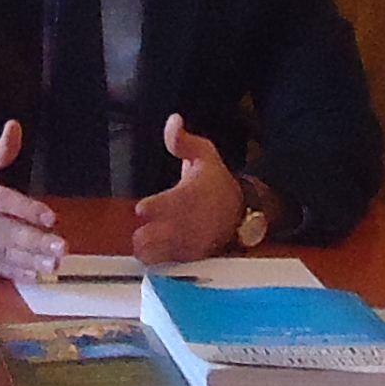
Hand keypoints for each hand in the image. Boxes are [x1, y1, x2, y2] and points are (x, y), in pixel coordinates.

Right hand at [0, 122, 64, 280]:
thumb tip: (15, 127)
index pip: (0, 200)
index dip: (24, 209)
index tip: (50, 217)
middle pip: (1, 231)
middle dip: (32, 241)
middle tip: (61, 248)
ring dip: (26, 260)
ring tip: (53, 265)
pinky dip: (10, 272)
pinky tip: (33, 275)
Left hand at [124, 118, 247, 267]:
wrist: (242, 211)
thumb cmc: (216, 181)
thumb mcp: (205, 155)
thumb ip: (183, 141)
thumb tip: (173, 120)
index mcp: (190, 196)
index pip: (167, 206)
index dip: (151, 208)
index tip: (142, 209)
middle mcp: (188, 224)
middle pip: (155, 237)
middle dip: (144, 234)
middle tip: (144, 226)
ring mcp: (188, 244)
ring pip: (156, 255)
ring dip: (147, 248)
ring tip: (148, 238)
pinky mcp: (189, 258)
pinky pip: (165, 265)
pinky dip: (157, 259)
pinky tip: (156, 249)